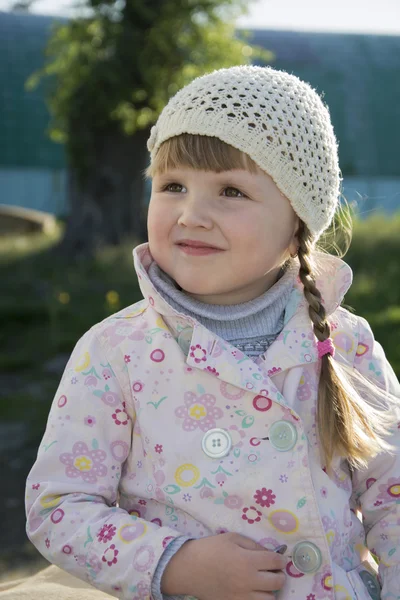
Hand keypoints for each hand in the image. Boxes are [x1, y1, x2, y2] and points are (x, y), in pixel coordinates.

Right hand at [161, 532, 286, 599]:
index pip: (275, 562)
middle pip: (277, 582)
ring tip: (263, 582)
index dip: (281, 560)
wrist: (189, 568)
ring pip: (269, 598)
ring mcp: (242, 596)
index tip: (279, 559)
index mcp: (247, 561)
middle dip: (279, 575)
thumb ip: (253, 545)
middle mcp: (248, 581)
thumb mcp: (232, 538)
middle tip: (273, 570)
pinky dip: (258, 599)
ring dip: (270, 590)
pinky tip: (253, 591)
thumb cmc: (210, 549)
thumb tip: (269, 554)